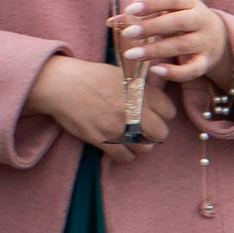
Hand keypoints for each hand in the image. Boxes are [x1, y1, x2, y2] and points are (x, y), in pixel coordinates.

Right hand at [25, 55, 177, 154]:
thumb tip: (155, 100)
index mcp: (141, 92)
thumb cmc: (91, 76)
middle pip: (161, 134)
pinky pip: (125, 158)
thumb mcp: (122, 74)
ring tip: (132, 140)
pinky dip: (125, 155)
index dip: (163, 115)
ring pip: (145, 149)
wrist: (63, 84)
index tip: (155, 116)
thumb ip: (141, 88)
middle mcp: (134, 110)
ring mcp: (119, 127)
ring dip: (140, 146)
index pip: (169, 112)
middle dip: (154, 134)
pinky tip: (119, 148)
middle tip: (144, 131)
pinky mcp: (104, 140)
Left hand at [119, 0, 232, 86]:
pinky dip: (174, 72)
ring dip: (155, 50)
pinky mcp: (205, 62)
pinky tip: (155, 70)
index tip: (130, 9)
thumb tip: (111, 22)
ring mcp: (205, 42)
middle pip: (177, 22)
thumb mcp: (169, 13)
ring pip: (181, 46)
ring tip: (131, 54)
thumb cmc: (184, 22)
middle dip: (151, 27)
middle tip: (128, 33)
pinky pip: (192, 70)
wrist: (219, 39)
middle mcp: (201, 20)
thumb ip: (143, 16)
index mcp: (190, 3)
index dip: (152, 3)